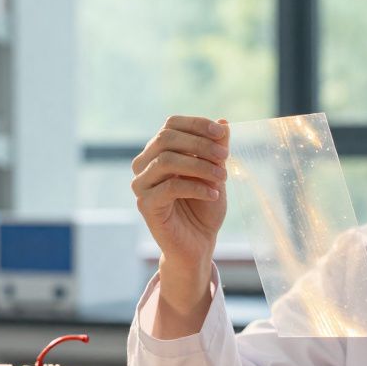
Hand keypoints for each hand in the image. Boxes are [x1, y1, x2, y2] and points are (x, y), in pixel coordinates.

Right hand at [131, 116, 229, 311]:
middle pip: (166, 138)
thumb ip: (216, 150)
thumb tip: (224, 121)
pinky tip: (214, 194)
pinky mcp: (145, 205)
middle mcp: (144, 164)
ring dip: (200, 166)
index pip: (171, 125)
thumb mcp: (216, 174)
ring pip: (166, 160)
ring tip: (223, 177)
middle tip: (225, 157)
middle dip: (200, 144)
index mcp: (158, 152)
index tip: (222, 133)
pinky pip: (170, 187)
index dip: (196, 124)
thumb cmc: (205, 207)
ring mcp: (141, 184)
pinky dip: (197, 187)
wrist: (198, 244)